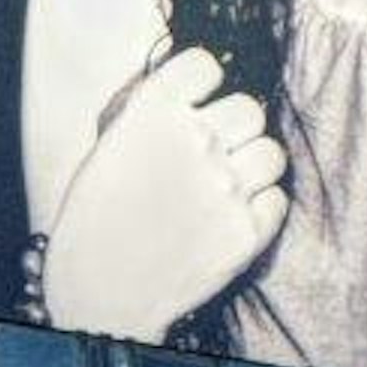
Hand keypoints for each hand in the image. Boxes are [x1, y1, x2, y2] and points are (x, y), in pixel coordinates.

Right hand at [40, 48, 289, 341]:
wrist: (95, 302)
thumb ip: (149, 119)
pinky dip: (257, 209)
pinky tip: (224, 222)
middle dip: (232, 130)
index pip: (204, 64)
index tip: (193, 103)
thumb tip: (193, 95)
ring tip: (219, 192)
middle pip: (249, 109)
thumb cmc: (90, 228)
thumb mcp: (103, 157)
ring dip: (250, 168)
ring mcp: (226, 188)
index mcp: (149, 117)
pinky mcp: (247, 229)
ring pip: (271, 153)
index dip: (201, 83)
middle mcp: (194, 143)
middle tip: (206, 158)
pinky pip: (276, 200)